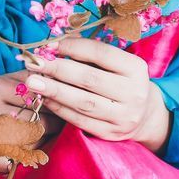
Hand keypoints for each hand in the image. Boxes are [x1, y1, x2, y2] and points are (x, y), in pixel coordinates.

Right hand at [0, 70, 64, 172]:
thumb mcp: (1, 79)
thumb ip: (29, 78)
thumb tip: (58, 78)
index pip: (38, 97)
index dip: (54, 102)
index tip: (61, 104)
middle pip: (37, 121)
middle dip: (53, 122)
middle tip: (59, 121)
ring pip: (32, 141)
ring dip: (44, 138)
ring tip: (45, 132)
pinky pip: (20, 158)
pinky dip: (30, 153)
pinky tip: (30, 146)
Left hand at [21, 36, 171, 152]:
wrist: (145, 116)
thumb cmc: (123, 81)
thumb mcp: (118, 64)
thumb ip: (91, 55)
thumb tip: (54, 45)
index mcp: (136, 68)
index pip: (101, 53)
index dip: (73, 47)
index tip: (49, 45)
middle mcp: (133, 93)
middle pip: (89, 79)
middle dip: (57, 69)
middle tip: (33, 63)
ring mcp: (123, 116)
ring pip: (83, 102)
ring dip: (55, 90)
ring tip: (33, 82)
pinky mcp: (110, 133)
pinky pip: (81, 121)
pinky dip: (60, 109)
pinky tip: (45, 99)